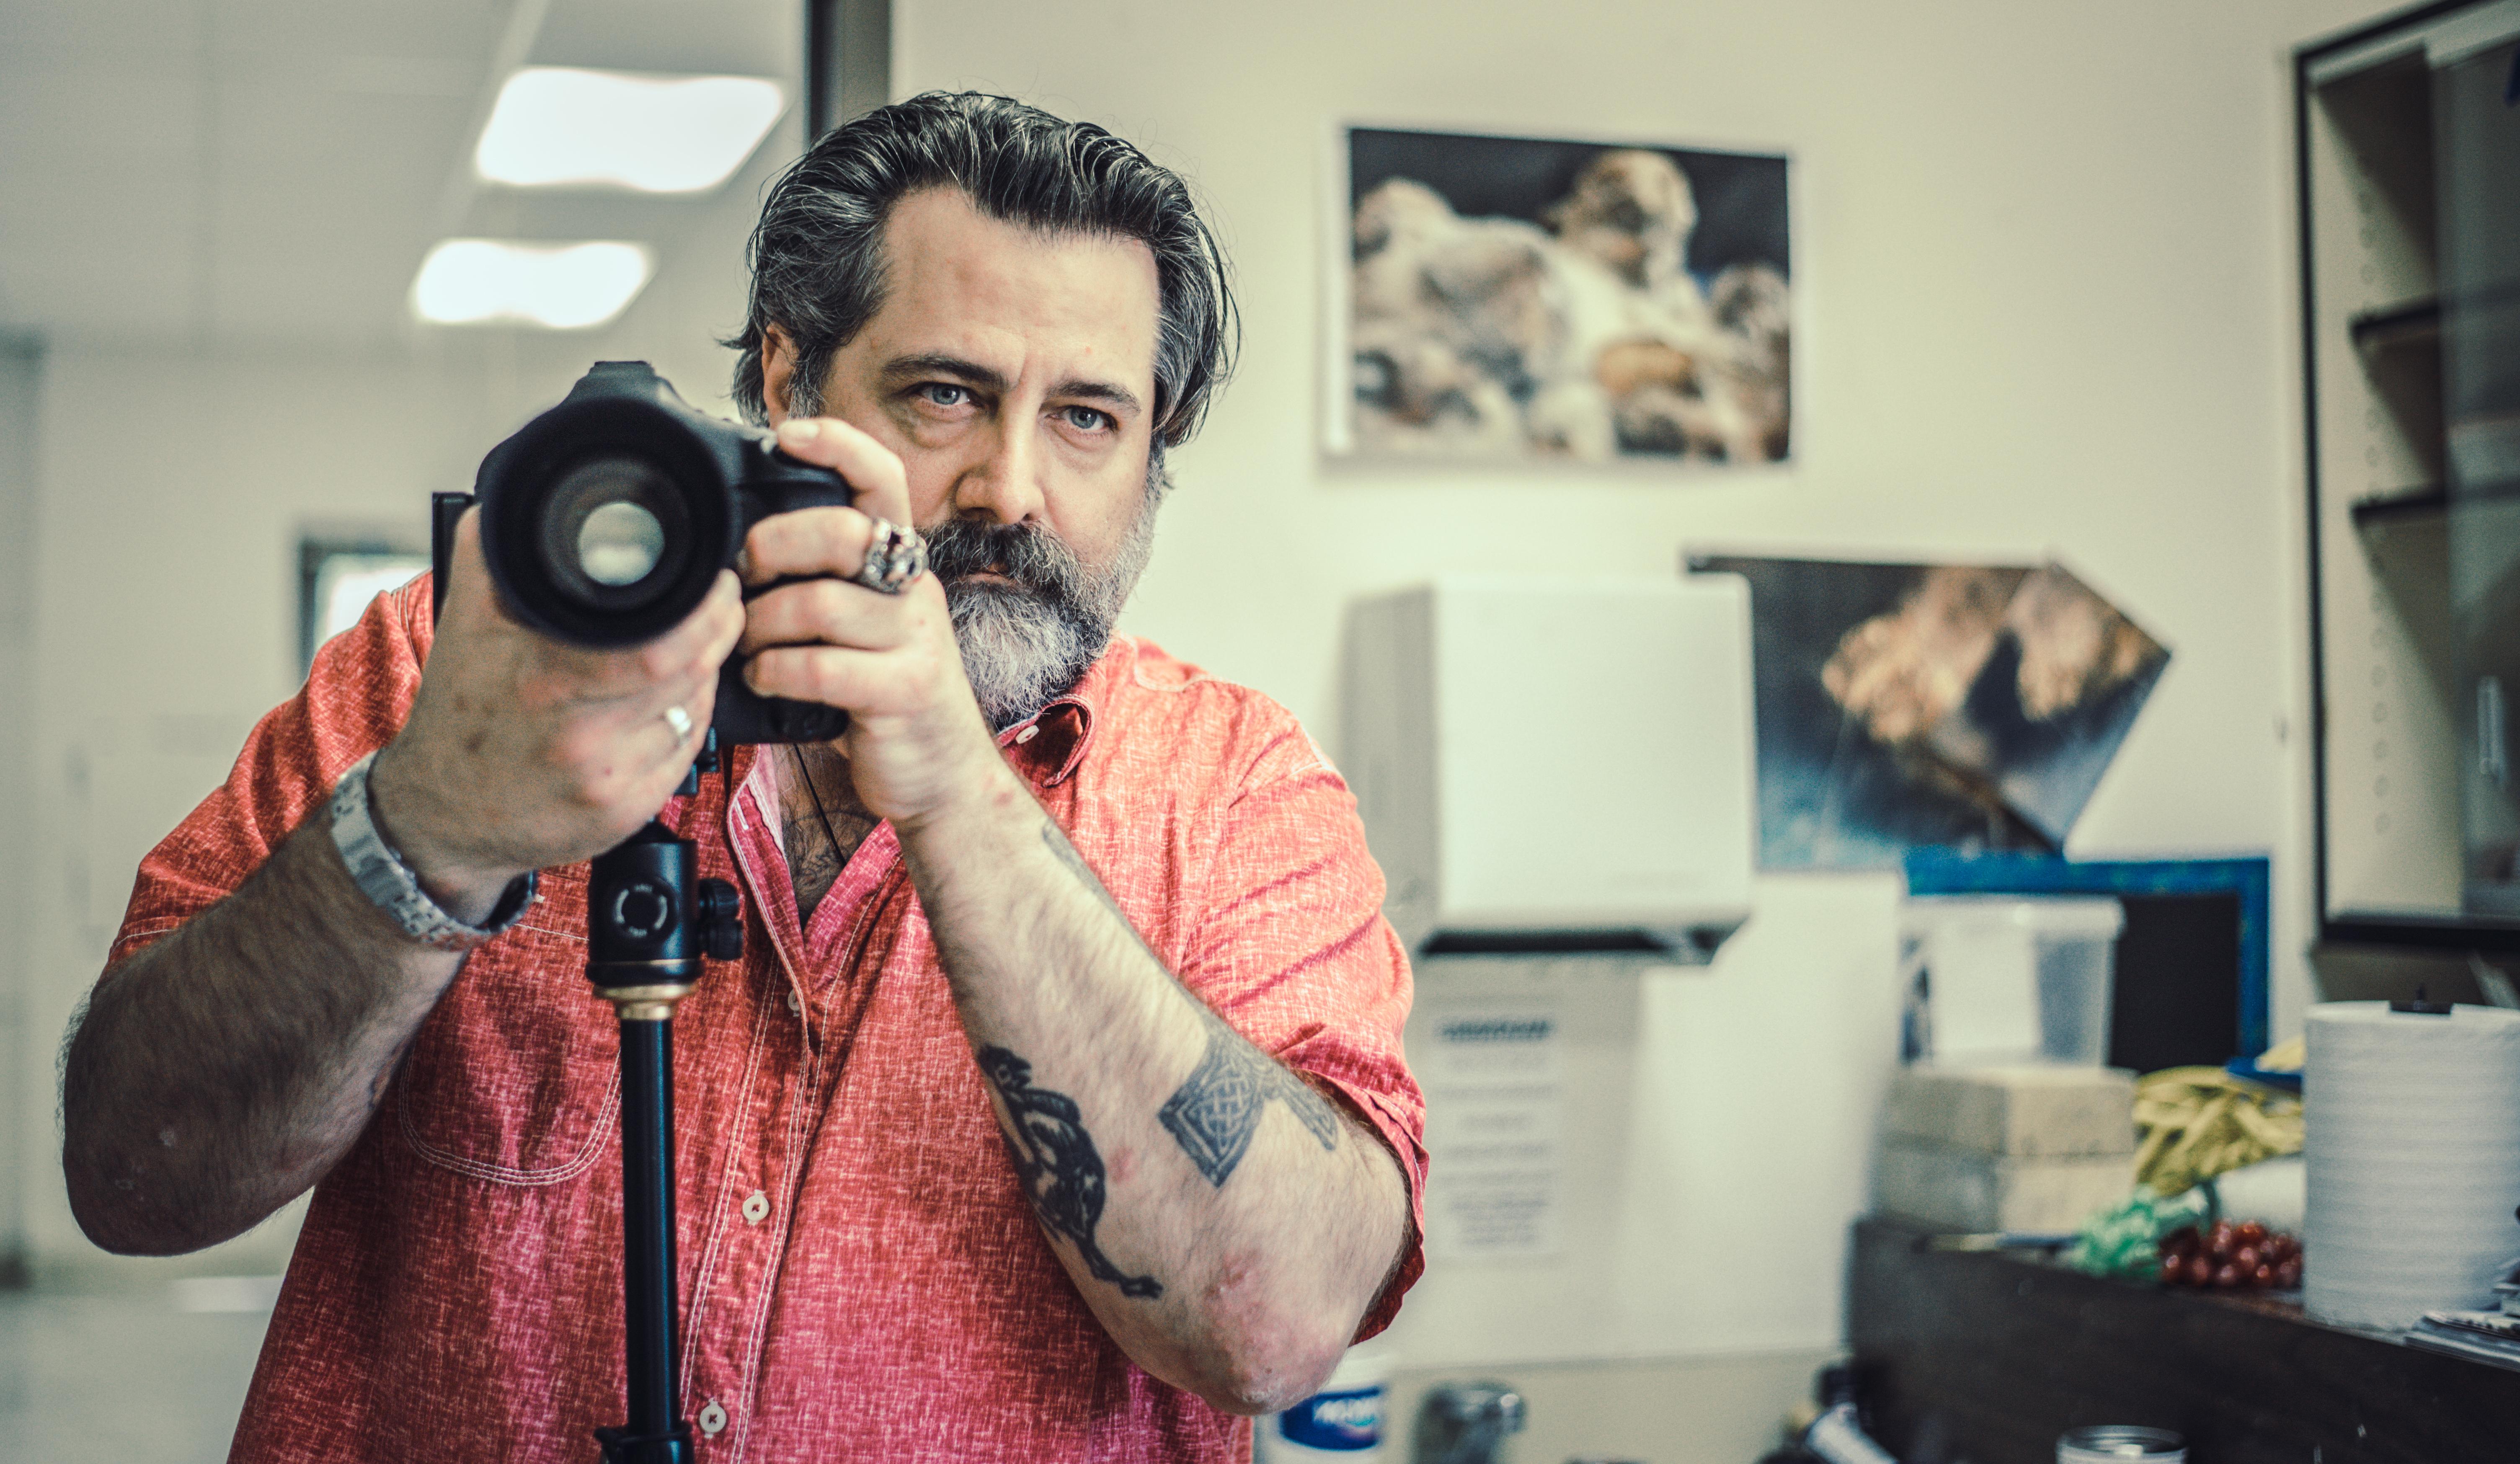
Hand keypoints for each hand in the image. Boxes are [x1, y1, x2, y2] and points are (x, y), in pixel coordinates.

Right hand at [368, 509, 745, 921]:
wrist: (438, 813)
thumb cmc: (461, 709)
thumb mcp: (465, 619)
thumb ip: (494, 549)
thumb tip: (523, 494)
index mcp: (544, 678)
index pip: (663, 642)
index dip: (705, 608)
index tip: (716, 580)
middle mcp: (578, 734)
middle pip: (689, 672)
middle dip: (719, 629)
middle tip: (724, 602)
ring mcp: (605, 779)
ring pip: (694, 707)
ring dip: (706, 670)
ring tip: (696, 643)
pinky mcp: (624, 811)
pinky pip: (686, 750)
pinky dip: (689, 715)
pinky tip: (673, 698)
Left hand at [737, 416, 1007, 826]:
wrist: (940, 774)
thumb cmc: (879, 695)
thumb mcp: (857, 625)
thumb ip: (820, 580)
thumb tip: (736, 545)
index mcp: (899, 561)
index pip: (881, 477)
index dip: (837, 445)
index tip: (785, 436)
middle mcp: (914, 588)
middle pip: (841, 531)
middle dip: (771, 546)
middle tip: (741, 577)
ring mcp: (917, 638)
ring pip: (818, 603)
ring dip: (760, 626)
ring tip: (747, 648)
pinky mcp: (907, 690)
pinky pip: (822, 667)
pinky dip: (775, 673)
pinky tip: (764, 681)